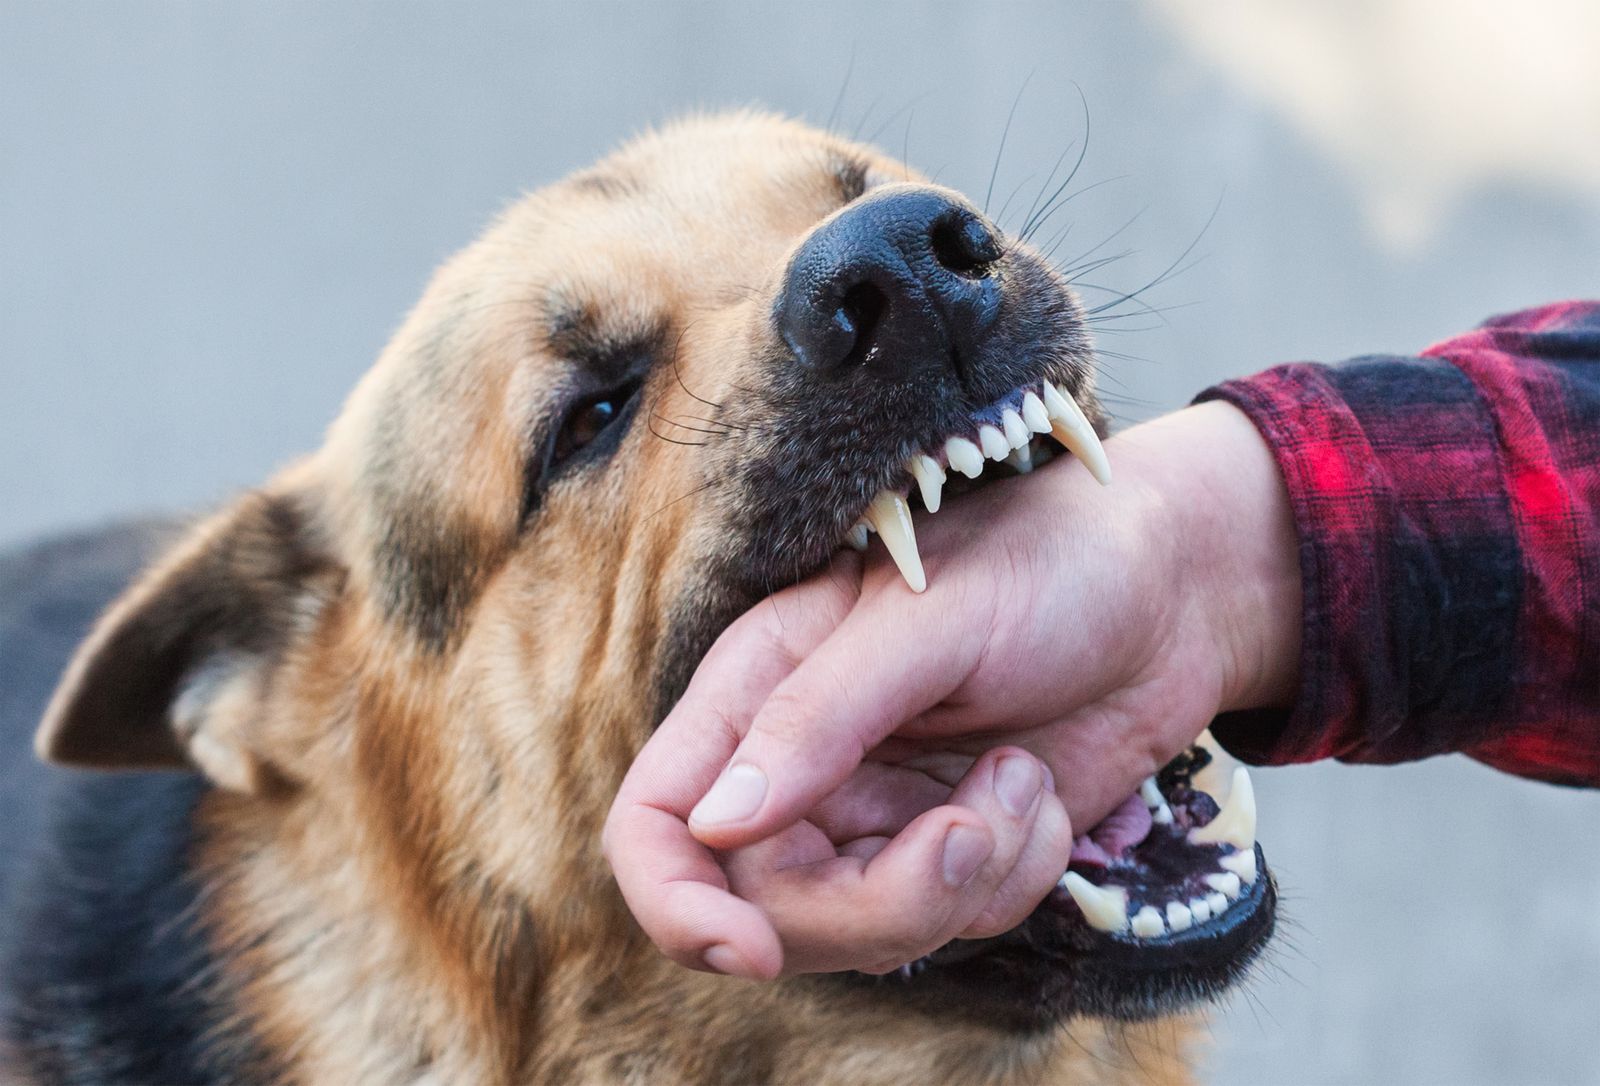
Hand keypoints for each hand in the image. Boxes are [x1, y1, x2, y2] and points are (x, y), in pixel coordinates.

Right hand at [603, 401, 1299, 978]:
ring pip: (866, 934)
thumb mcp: (927, 620)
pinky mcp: (949, 849)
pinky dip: (1014, 874)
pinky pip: (955, 923)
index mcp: (759, 687)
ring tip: (1023, 783)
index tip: (752, 951)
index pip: (656, 822)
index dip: (675, 904)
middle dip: (880, 903)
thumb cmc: (1042, 560)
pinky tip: (1042, 794)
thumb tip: (717, 824)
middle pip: (767, 910)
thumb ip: (818, 716)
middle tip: (973, 835)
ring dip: (966, 881)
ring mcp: (874, 817)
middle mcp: (799, 766)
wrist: (1171, 592)